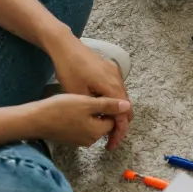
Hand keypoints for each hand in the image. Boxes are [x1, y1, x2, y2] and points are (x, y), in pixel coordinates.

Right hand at [29, 92, 132, 147]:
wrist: (35, 119)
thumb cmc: (61, 110)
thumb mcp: (87, 103)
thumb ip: (108, 105)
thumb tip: (127, 107)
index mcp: (97, 132)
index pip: (114, 119)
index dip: (110, 106)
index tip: (100, 95)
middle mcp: (90, 140)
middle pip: (103, 123)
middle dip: (100, 110)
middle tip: (89, 97)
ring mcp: (79, 140)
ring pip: (92, 124)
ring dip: (90, 113)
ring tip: (79, 101)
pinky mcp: (70, 138)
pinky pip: (81, 127)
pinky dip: (80, 118)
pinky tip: (72, 108)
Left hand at [48, 33, 130, 148]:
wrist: (66, 46)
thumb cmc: (70, 70)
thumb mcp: (79, 95)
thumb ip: (96, 110)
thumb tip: (106, 123)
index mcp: (113, 87)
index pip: (123, 115)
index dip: (119, 132)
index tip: (111, 144)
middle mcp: (118, 80)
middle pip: (126, 107)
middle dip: (119, 124)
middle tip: (107, 138)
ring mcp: (115, 73)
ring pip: (121, 98)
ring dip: (115, 112)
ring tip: (102, 124)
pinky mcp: (110, 69)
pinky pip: (116, 89)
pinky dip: (112, 101)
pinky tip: (99, 108)